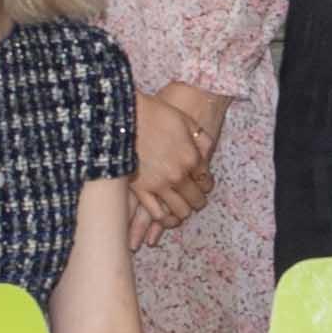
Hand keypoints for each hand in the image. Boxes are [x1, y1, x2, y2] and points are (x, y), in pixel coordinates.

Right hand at [134, 82, 226, 232]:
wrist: (124, 116)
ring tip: (181, 209)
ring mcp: (159, 185)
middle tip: (194, 199)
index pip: (206, 181)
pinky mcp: (141, 190)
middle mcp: (178, 175)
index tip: (203, 185)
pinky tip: (166, 217)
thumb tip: (207, 154)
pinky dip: (164, 219)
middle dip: (198, 200)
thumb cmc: (155, 113)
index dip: (206, 185)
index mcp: (191, 158)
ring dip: (184, 212)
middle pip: (195, 199)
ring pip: (179, 211)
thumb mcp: (186, 120)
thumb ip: (201, 139)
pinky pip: (156, 213)